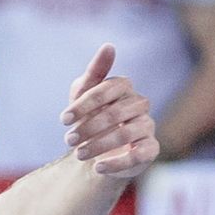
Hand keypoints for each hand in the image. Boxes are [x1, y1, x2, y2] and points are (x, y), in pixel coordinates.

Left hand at [59, 44, 158, 178]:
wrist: (97, 150)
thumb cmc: (90, 117)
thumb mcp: (83, 95)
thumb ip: (94, 72)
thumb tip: (109, 46)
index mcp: (124, 87)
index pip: (107, 89)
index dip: (84, 104)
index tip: (63, 120)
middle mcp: (140, 104)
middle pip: (116, 112)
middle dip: (89, 127)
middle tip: (69, 140)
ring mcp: (148, 126)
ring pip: (126, 134)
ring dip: (99, 145)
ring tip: (78, 155)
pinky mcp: (151, 149)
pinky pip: (139, 155)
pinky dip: (116, 163)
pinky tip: (97, 168)